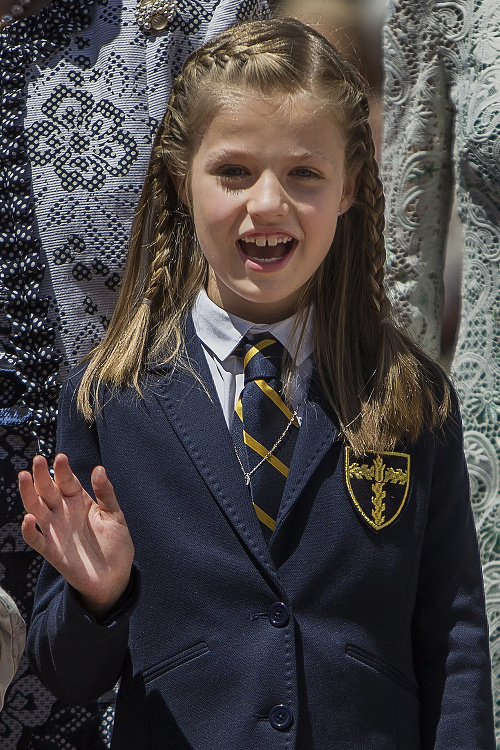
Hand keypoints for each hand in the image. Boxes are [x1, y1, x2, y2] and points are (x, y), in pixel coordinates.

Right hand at [20, 454, 134, 617]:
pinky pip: (37, 539)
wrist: (115, 576)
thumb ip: (105, 493)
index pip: (67, 481)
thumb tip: (99, 468)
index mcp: (79, 501)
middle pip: (48, 490)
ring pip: (37, 509)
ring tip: (24, 477)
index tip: (61, 457)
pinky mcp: (52, 551)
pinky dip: (30, 530)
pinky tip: (29, 518)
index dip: (63, 470)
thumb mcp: (115, 514)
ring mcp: (56, 530)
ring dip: (29, 494)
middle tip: (38, 460)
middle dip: (42, 475)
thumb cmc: (116, 543)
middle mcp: (64, 512)